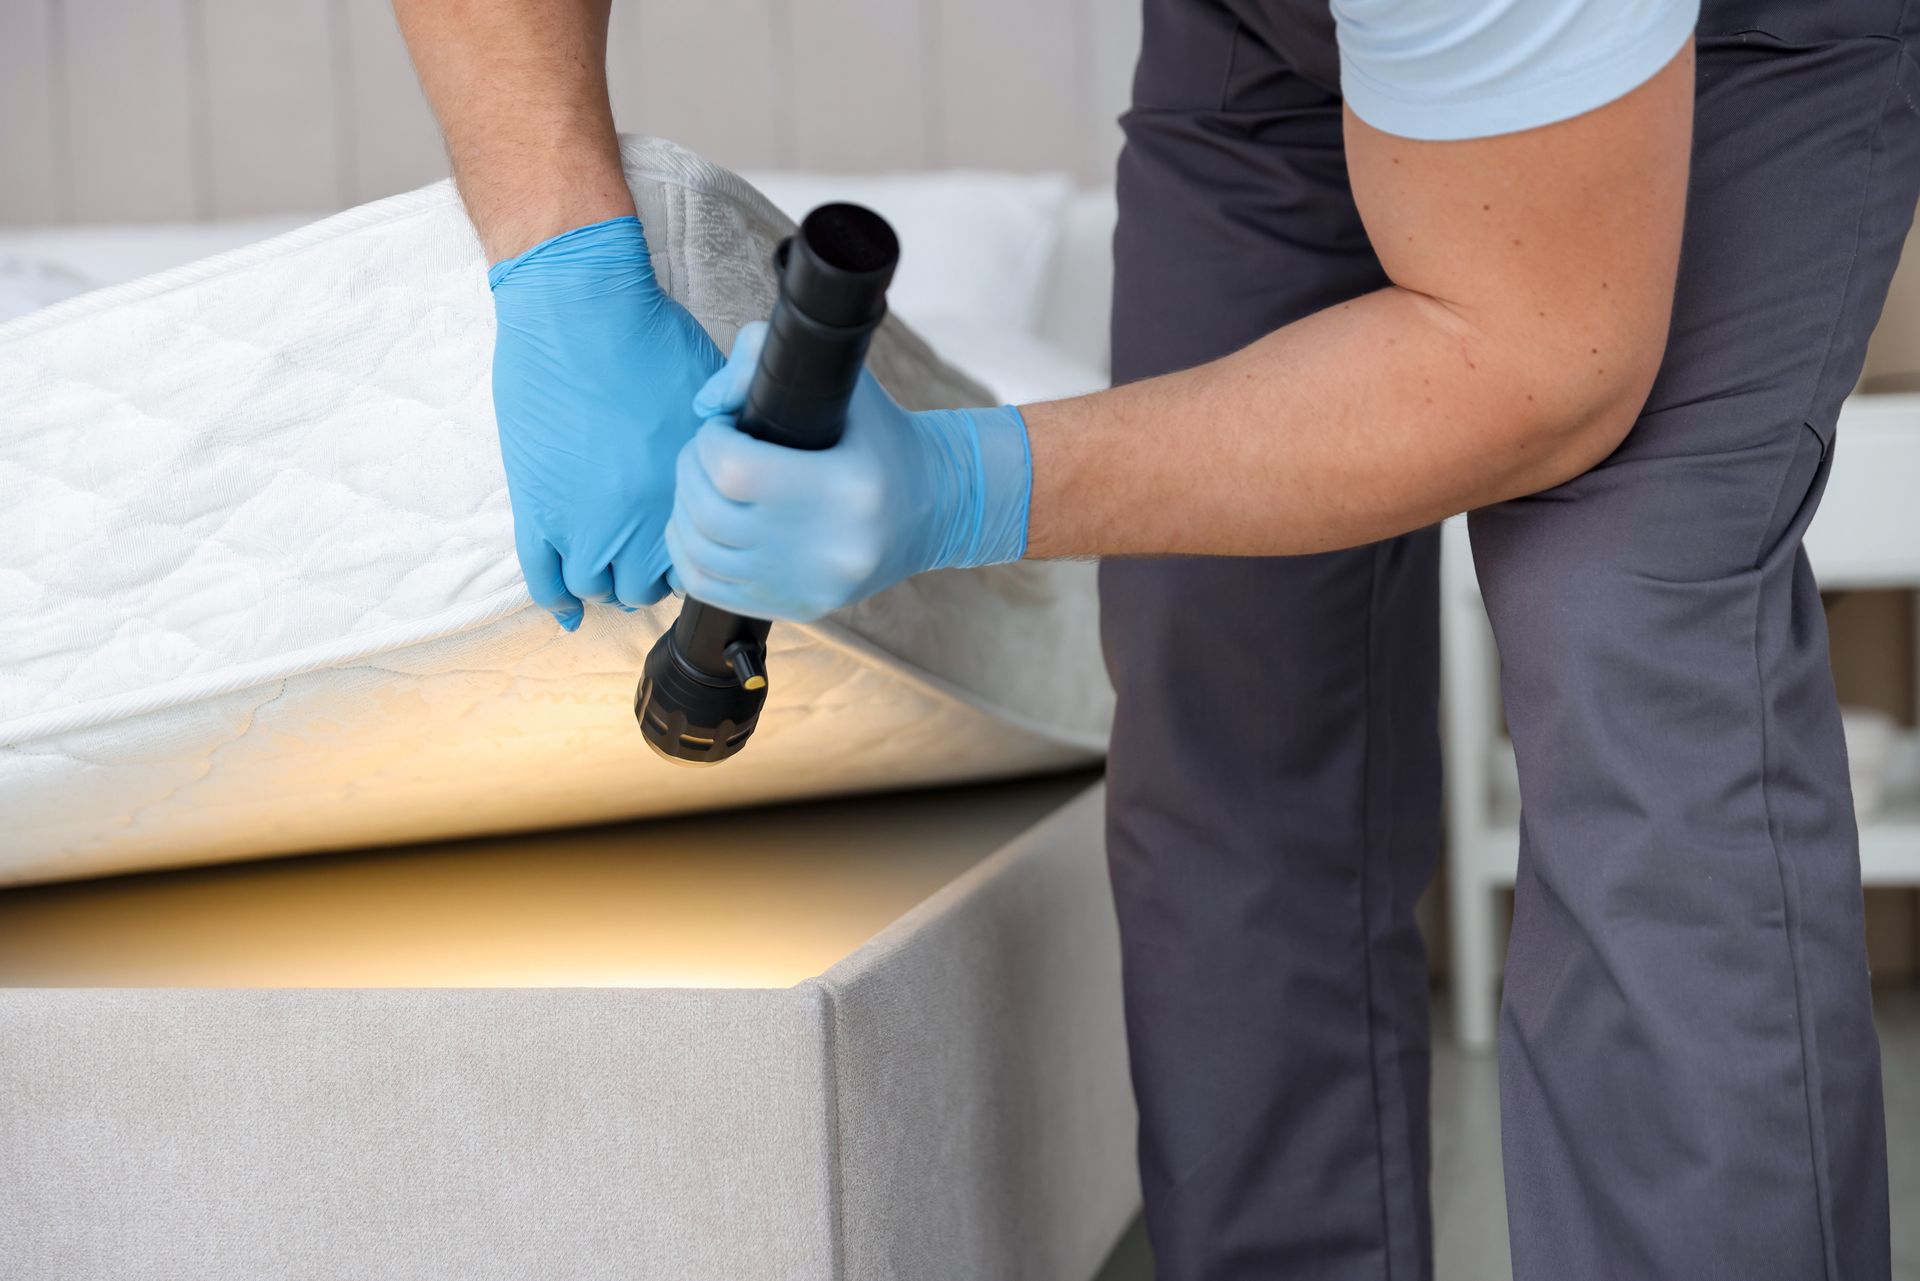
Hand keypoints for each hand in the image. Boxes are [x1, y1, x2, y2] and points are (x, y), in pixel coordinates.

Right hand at [489, 216, 722, 629]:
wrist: (578, 309)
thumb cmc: (650, 338)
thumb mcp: (712, 395)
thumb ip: (724, 443)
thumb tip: (742, 465)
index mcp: (685, 493)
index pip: (698, 558)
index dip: (694, 552)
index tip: (690, 543)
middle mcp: (636, 518)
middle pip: (647, 585)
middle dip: (650, 574)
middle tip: (648, 554)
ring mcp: (580, 519)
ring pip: (597, 586)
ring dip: (606, 580)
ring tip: (611, 560)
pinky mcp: (535, 508)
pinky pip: (544, 578)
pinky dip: (558, 601)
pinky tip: (569, 612)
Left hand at [665, 322, 1032, 622]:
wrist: (934, 507)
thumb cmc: (881, 438)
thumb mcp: (844, 381)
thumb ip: (763, 356)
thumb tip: (706, 407)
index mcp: (845, 486)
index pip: (734, 469)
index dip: (710, 441)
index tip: (723, 428)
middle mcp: (829, 546)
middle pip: (709, 513)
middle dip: (691, 471)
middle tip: (707, 452)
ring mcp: (812, 584)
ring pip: (700, 554)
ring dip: (683, 511)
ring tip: (703, 486)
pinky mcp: (800, 607)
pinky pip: (709, 589)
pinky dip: (688, 554)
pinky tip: (701, 528)